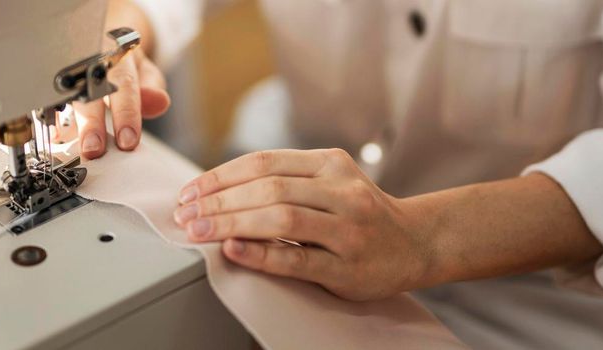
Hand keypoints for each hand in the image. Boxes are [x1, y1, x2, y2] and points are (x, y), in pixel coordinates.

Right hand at [55, 48, 169, 158]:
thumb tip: (160, 101)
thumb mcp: (144, 69)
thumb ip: (152, 87)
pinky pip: (50, 101)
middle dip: (91, 122)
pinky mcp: (55, 84)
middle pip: (89, 91)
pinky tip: (54, 137)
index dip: (126, 114)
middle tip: (93, 149)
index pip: (123, 85)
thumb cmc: (123, 62)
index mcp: (117, 56)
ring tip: (67, 145)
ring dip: (67, 124)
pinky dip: (51, 120)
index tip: (128, 141)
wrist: (97, 40)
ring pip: (65, 96)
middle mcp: (90, 62)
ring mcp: (70, 72)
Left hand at [172, 149, 435, 300]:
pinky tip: (233, 251)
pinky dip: (260, 254)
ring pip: (280, 218)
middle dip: (218, 201)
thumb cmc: (362, 214)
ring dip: (230, 223)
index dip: (220, 176)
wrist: (417, 243)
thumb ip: (287, 181)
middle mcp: (342, 191)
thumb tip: (218, 192)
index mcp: (331, 164)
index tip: (190, 192)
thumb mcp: (331, 183)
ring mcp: (347, 229)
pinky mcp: (347, 266)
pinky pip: (297, 258)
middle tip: (185, 214)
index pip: (264, 162)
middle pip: (268, 188)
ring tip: (198, 230)